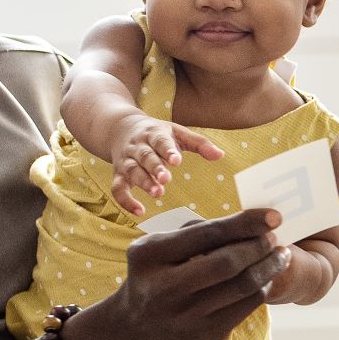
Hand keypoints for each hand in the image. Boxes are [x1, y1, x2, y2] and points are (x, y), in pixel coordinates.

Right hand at [77, 209, 289, 339]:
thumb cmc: (156, 275)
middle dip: (259, 247)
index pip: (207, 235)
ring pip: (243, 287)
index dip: (244, 224)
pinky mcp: (205, 336)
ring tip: (280, 254)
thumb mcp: (158, 248)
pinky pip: (246, 307)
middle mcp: (164, 288)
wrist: (136, 330)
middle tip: (275, 237)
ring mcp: (185, 316)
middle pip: (227, 263)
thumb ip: (195, 232)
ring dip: (269, 267)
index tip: (273, 216)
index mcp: (151, 255)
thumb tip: (250, 222)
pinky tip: (266, 277)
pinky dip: (261, 288)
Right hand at [106, 114, 223, 216]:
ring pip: (132, 171)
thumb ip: (199, 143)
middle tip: (166, 179)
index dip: (168, 151)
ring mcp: (126, 161)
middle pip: (145, 157)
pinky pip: (117, 188)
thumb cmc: (157, 134)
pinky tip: (139, 211)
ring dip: (144, 183)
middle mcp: (138, 147)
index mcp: (154, 133)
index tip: (177, 160)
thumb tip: (221, 155)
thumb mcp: (178, 132)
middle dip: (155, 168)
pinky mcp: (118, 174)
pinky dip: (125, 200)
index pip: (160, 141)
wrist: (120, 128)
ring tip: (158, 194)